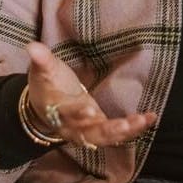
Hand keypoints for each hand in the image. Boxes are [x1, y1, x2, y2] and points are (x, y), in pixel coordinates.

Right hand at [25, 42, 156, 147]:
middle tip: (125, 125)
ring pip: (106, 137)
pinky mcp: (101, 130)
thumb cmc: (47, 86)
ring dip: (126, 131)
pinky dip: (134, 128)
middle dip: (107, 130)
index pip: (67, 113)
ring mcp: (88, 131)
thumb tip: (32, 46)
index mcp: (58, 110)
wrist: (45, 109)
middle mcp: (73, 126)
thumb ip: (41, 60)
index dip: (77, 113)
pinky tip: (150, 118)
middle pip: (89, 133)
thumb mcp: (43, 72)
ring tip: (143, 121)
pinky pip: (118, 134)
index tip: (89, 110)